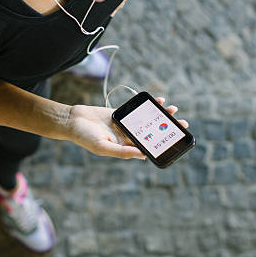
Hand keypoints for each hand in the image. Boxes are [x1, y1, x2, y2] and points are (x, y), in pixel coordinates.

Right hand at [65, 97, 188, 159]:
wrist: (72, 120)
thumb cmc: (84, 137)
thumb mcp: (103, 147)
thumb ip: (122, 151)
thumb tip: (142, 155)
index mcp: (124, 148)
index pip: (147, 147)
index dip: (161, 144)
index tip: (174, 141)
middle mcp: (127, 137)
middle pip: (151, 132)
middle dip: (166, 128)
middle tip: (183, 124)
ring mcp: (125, 124)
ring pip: (147, 120)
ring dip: (160, 116)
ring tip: (174, 111)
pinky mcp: (121, 113)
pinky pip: (138, 110)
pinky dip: (148, 105)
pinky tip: (159, 101)